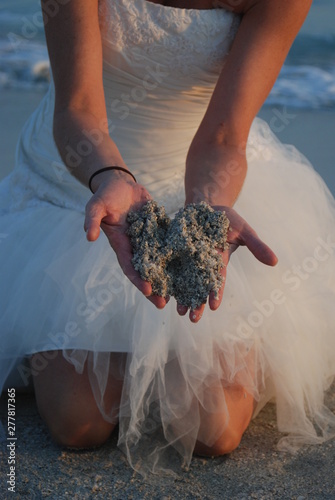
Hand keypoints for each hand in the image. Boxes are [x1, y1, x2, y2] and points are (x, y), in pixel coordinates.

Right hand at [84, 171, 167, 308]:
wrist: (120, 184)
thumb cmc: (106, 196)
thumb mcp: (96, 206)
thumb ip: (92, 220)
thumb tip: (89, 236)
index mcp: (121, 245)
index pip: (129, 267)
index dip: (138, 280)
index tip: (148, 290)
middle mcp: (135, 247)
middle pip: (146, 272)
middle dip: (154, 288)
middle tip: (164, 304)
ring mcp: (148, 240)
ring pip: (159, 263)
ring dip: (167, 277)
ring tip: (179, 292)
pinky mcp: (159, 231)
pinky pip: (169, 245)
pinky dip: (177, 256)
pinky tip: (189, 266)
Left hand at [176, 205, 277, 322]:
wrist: (205, 204)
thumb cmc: (226, 217)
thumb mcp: (244, 230)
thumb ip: (256, 246)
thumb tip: (275, 262)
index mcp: (219, 261)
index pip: (218, 280)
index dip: (216, 293)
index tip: (213, 307)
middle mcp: (202, 264)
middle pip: (199, 286)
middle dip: (197, 302)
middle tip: (193, 319)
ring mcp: (188, 258)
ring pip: (184, 281)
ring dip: (182, 296)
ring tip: (179, 312)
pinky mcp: (174, 250)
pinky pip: (169, 266)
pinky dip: (167, 278)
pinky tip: (163, 292)